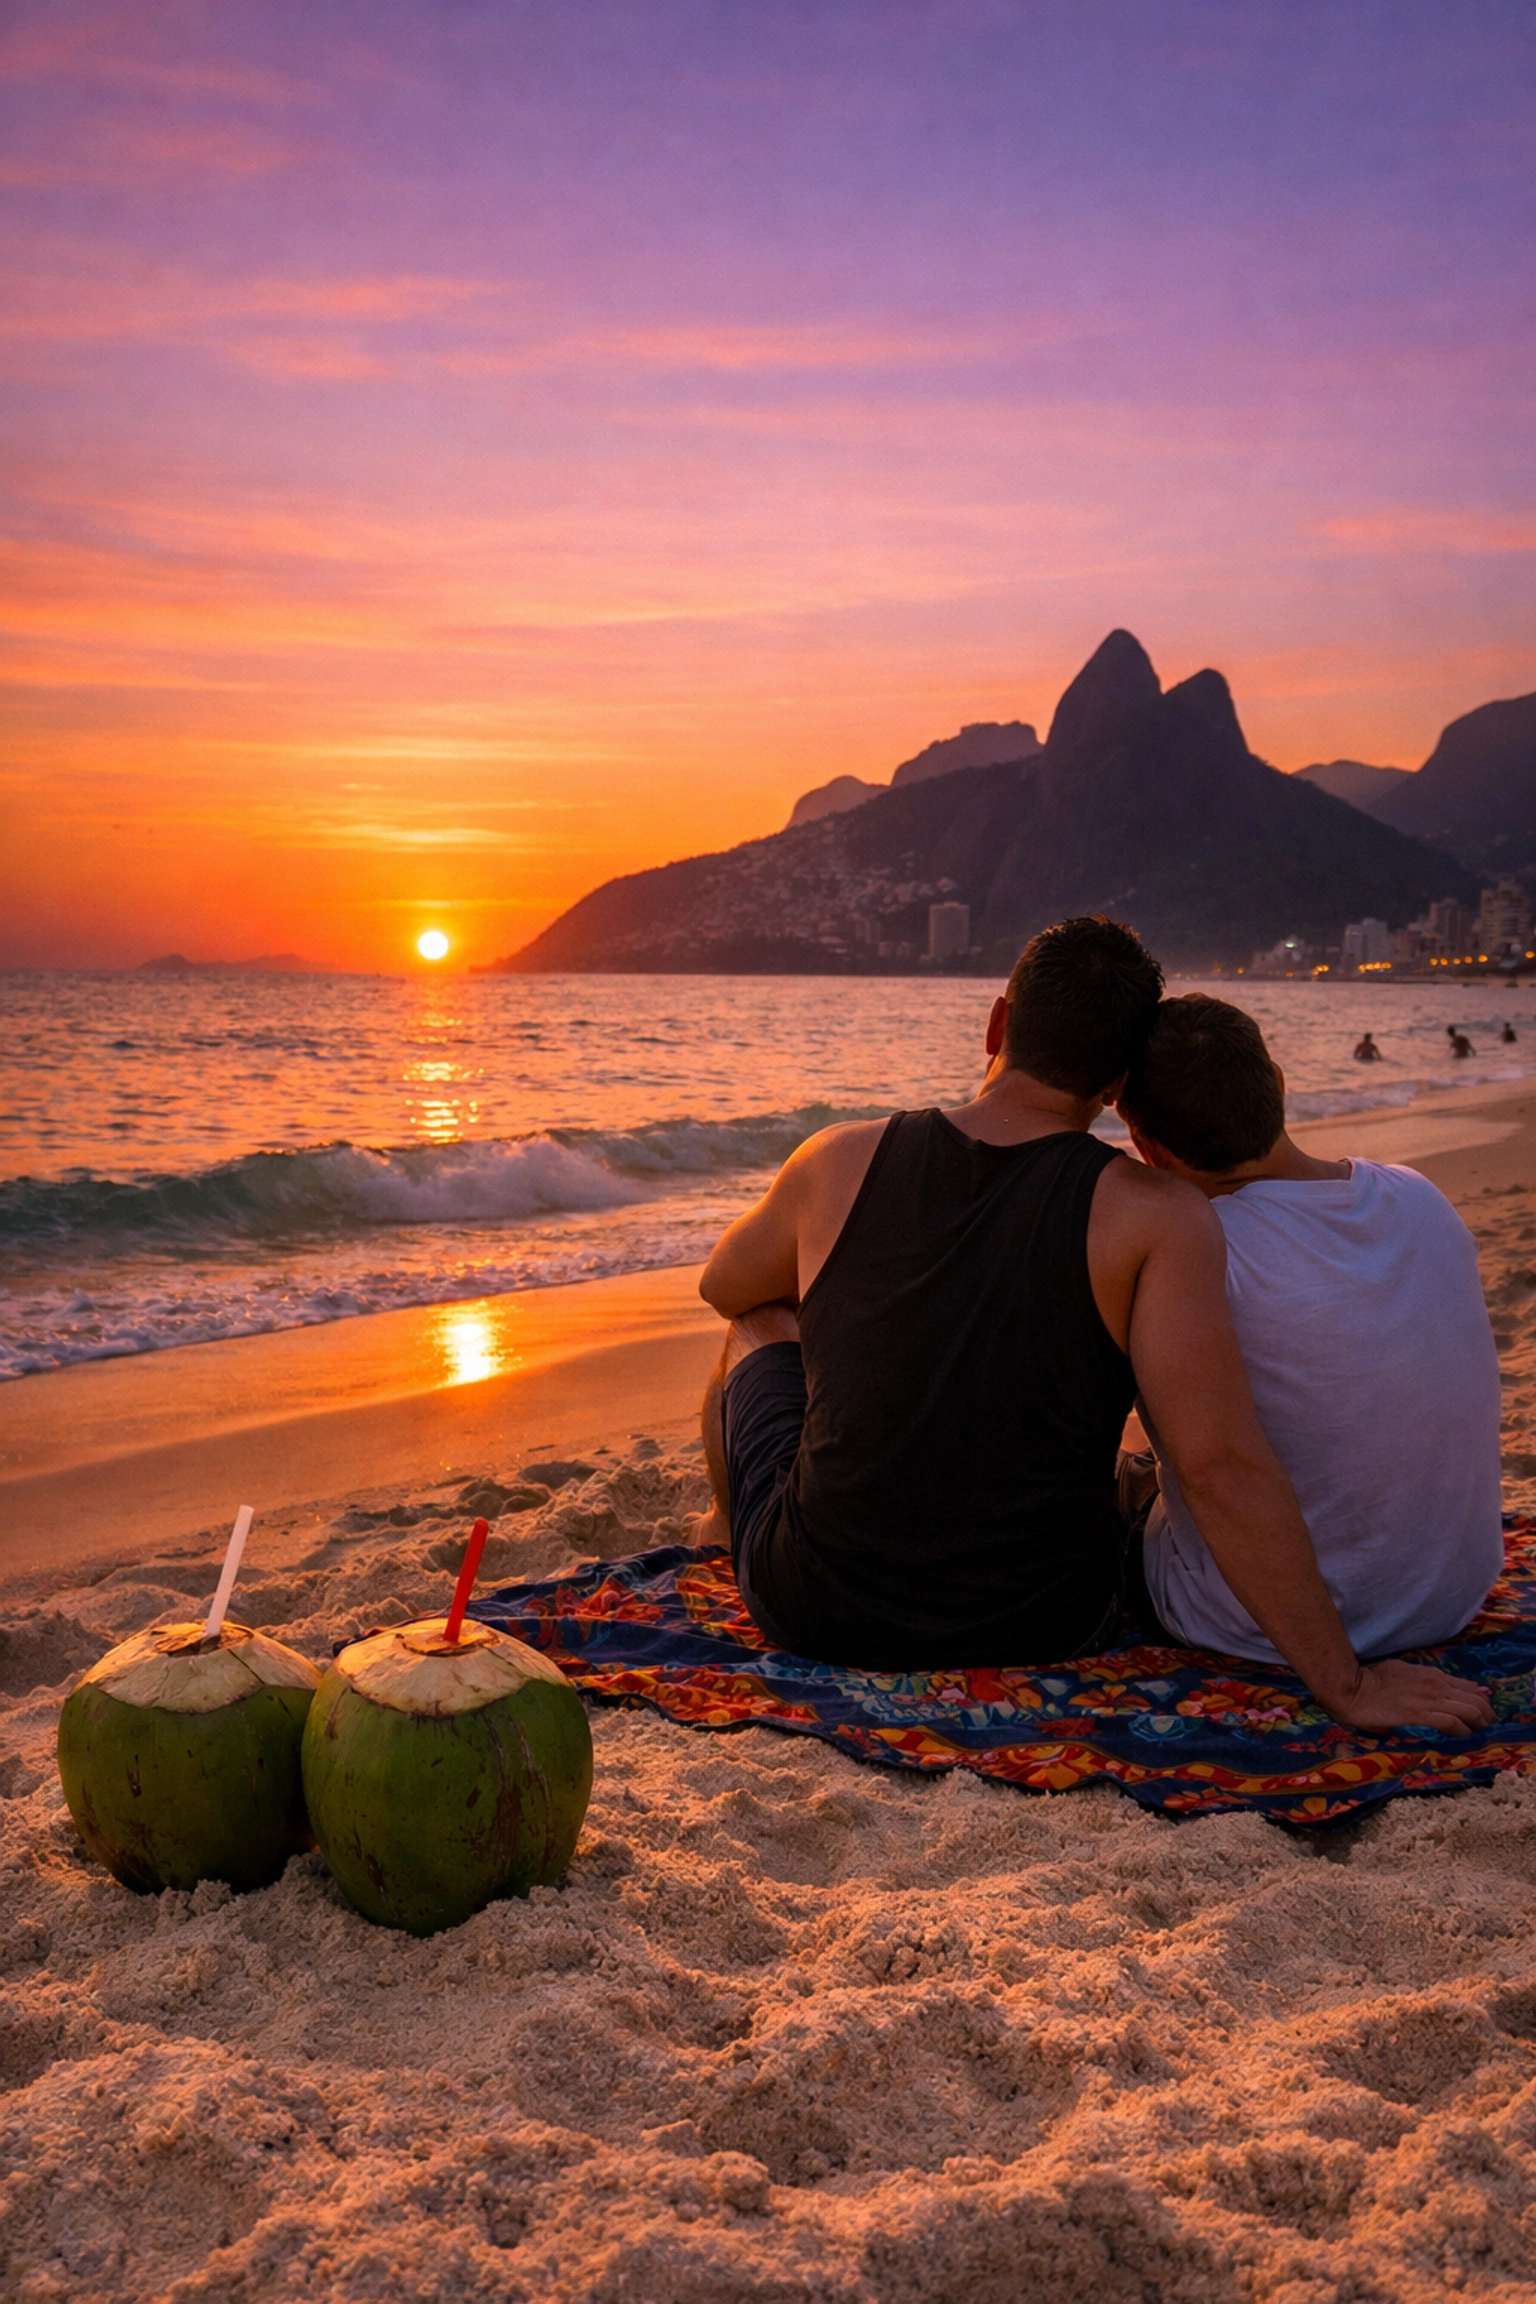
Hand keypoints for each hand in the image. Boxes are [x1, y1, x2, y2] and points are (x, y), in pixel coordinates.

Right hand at [1322, 1659, 1492, 1733]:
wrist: (1352, 1687)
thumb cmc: (1371, 1679)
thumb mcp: (1402, 1671)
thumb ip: (1423, 1679)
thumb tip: (1438, 1687)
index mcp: (1432, 1674)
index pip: (1470, 1687)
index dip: (1482, 1702)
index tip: (1484, 1715)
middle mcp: (1435, 1684)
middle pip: (1476, 1700)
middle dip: (1487, 1716)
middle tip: (1488, 1729)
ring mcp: (1429, 1699)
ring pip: (1469, 1711)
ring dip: (1479, 1725)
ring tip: (1481, 1735)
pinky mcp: (1419, 1713)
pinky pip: (1452, 1723)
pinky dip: (1463, 1731)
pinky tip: (1463, 1737)